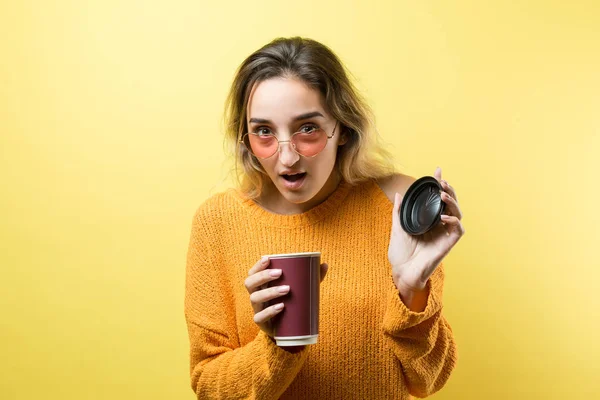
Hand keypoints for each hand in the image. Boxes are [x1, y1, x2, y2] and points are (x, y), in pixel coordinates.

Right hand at [244, 257, 328, 337]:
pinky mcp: (261, 323)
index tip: (268, 259)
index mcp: (260, 285)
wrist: (287, 330)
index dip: (258, 265)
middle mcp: (255, 295)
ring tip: (287, 289)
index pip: (253, 272)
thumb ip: (310, 278)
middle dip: (263, 276)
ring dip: (270, 292)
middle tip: (280, 273)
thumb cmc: (291, 303)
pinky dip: (269, 311)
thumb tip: (324, 264)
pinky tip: (281, 306)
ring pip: (255, 298)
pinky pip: (259, 317)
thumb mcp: (299, 290)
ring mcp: (257, 309)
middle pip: (250, 283)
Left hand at [388, 167, 464, 294]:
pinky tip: (443, 216)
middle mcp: (438, 225)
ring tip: (443, 194)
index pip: (436, 199)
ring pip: (457, 213)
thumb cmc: (399, 253)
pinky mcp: (448, 244)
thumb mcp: (397, 227)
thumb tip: (399, 194)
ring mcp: (444, 234)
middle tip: (443, 182)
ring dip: (453, 202)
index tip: (437, 171)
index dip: (439, 185)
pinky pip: (458, 229)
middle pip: (450, 203)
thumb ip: (399, 211)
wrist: (401, 272)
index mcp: (427, 220)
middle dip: (449, 190)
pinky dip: (453, 220)